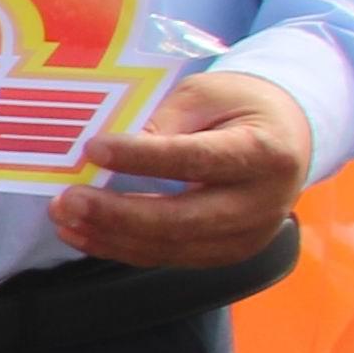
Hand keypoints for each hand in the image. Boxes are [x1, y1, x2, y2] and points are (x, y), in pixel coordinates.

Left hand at [52, 69, 309, 268]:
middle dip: (117, 213)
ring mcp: (246, 237)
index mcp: (265, 154)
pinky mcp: (225, 254)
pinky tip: (85, 233)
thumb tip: (111, 153)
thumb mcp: (207, 96)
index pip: (197, 160)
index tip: (94, 149)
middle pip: (182, 219)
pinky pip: (167, 256)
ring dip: (110, 236)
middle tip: (68, 200)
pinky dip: (121, 247)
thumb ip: (165, 121)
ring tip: (65, 217)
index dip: (143, 158)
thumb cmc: (242, 108)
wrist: (288, 139)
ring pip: (170, 246)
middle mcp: (261, 205)